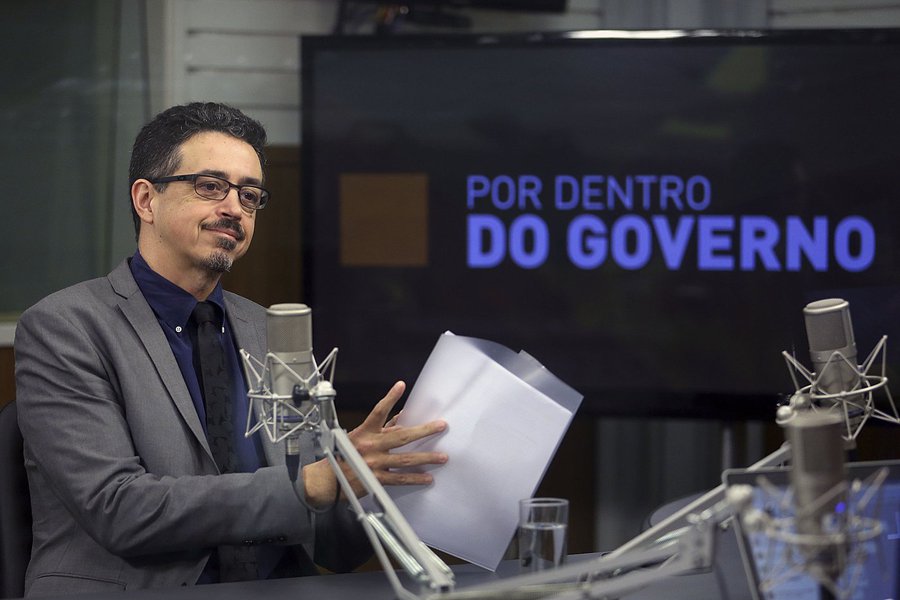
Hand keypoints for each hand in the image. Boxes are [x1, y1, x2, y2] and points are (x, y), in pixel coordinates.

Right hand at [303, 381, 447, 506]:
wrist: (328, 481)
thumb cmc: (343, 456)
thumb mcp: (359, 437)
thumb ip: (381, 428)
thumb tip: (401, 417)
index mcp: (365, 432)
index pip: (378, 412)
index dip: (389, 398)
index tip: (401, 386)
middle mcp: (371, 446)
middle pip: (401, 436)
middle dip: (424, 431)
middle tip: (441, 426)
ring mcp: (375, 463)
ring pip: (405, 459)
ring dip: (426, 458)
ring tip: (442, 456)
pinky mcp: (377, 480)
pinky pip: (400, 478)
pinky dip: (415, 478)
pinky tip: (428, 478)